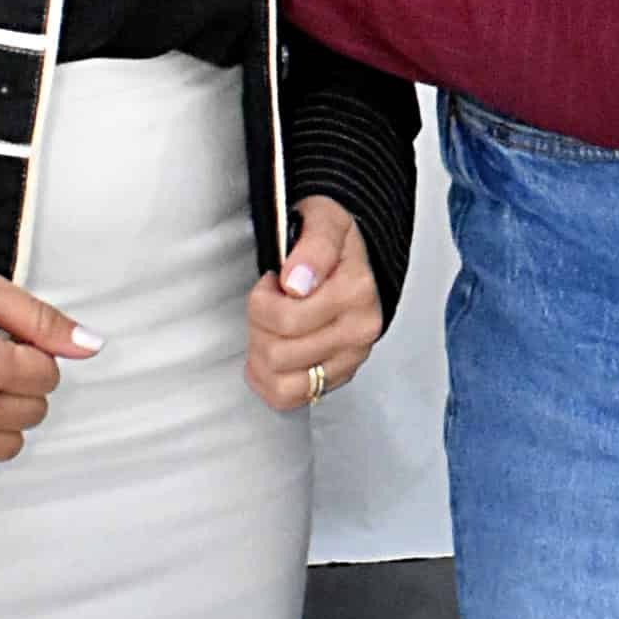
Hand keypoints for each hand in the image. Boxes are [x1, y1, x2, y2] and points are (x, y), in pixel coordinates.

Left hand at [247, 201, 381, 411]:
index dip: (262, 299)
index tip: (273, 280)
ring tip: (271, 329)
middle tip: (269, 303)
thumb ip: (313, 247)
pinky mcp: (339, 376)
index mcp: (356, 292)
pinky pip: (289, 397)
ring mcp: (351, 358)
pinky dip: (269, 380)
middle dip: (260, 326)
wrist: (359, 257)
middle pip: (279, 353)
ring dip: (263, 356)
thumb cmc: (336, 240)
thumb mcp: (324, 220)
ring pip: (282, 381)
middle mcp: (359, 330)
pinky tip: (271, 355)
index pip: (285, 320)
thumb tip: (297, 282)